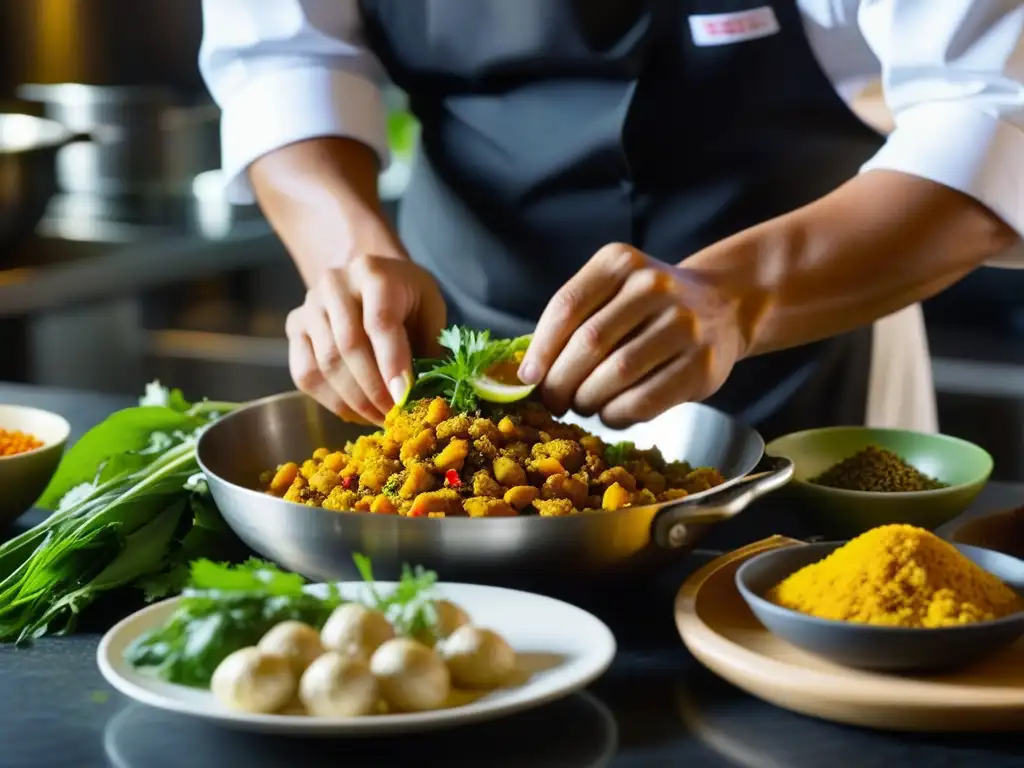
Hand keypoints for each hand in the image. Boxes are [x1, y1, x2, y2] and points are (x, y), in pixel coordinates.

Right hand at [286, 255, 446, 423]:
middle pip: (348, 347)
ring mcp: (309, 306)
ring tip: (380, 418)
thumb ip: (430, 345)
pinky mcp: (294, 328)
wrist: (364, 276)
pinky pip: (306, 374)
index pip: (380, 322)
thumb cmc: (405, 296)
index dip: (392, 364)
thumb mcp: (429, 307)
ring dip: (355, 402)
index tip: (404, 399)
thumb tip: (429, 396)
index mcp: (373, 273)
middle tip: (395, 418)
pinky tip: (356, 413)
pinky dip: (332, 401)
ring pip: (325, 365)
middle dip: (374, 391)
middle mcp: (334, 284)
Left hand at [518, 243, 748, 427]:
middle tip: (553, 400)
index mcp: (620, 262)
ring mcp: (683, 324)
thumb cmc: (648, 307)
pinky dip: (616, 414)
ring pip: (616, 374)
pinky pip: (645, 400)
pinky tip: (610, 412)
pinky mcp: (701, 365)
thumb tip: (526, 374)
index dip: (540, 349)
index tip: (528, 378)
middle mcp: (654, 286)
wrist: (724, 305)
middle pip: (589, 343)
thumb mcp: (612, 291)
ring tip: (582, 404)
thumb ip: (573, 321)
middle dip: (560, 381)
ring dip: (588, 399)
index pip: (566, 306)